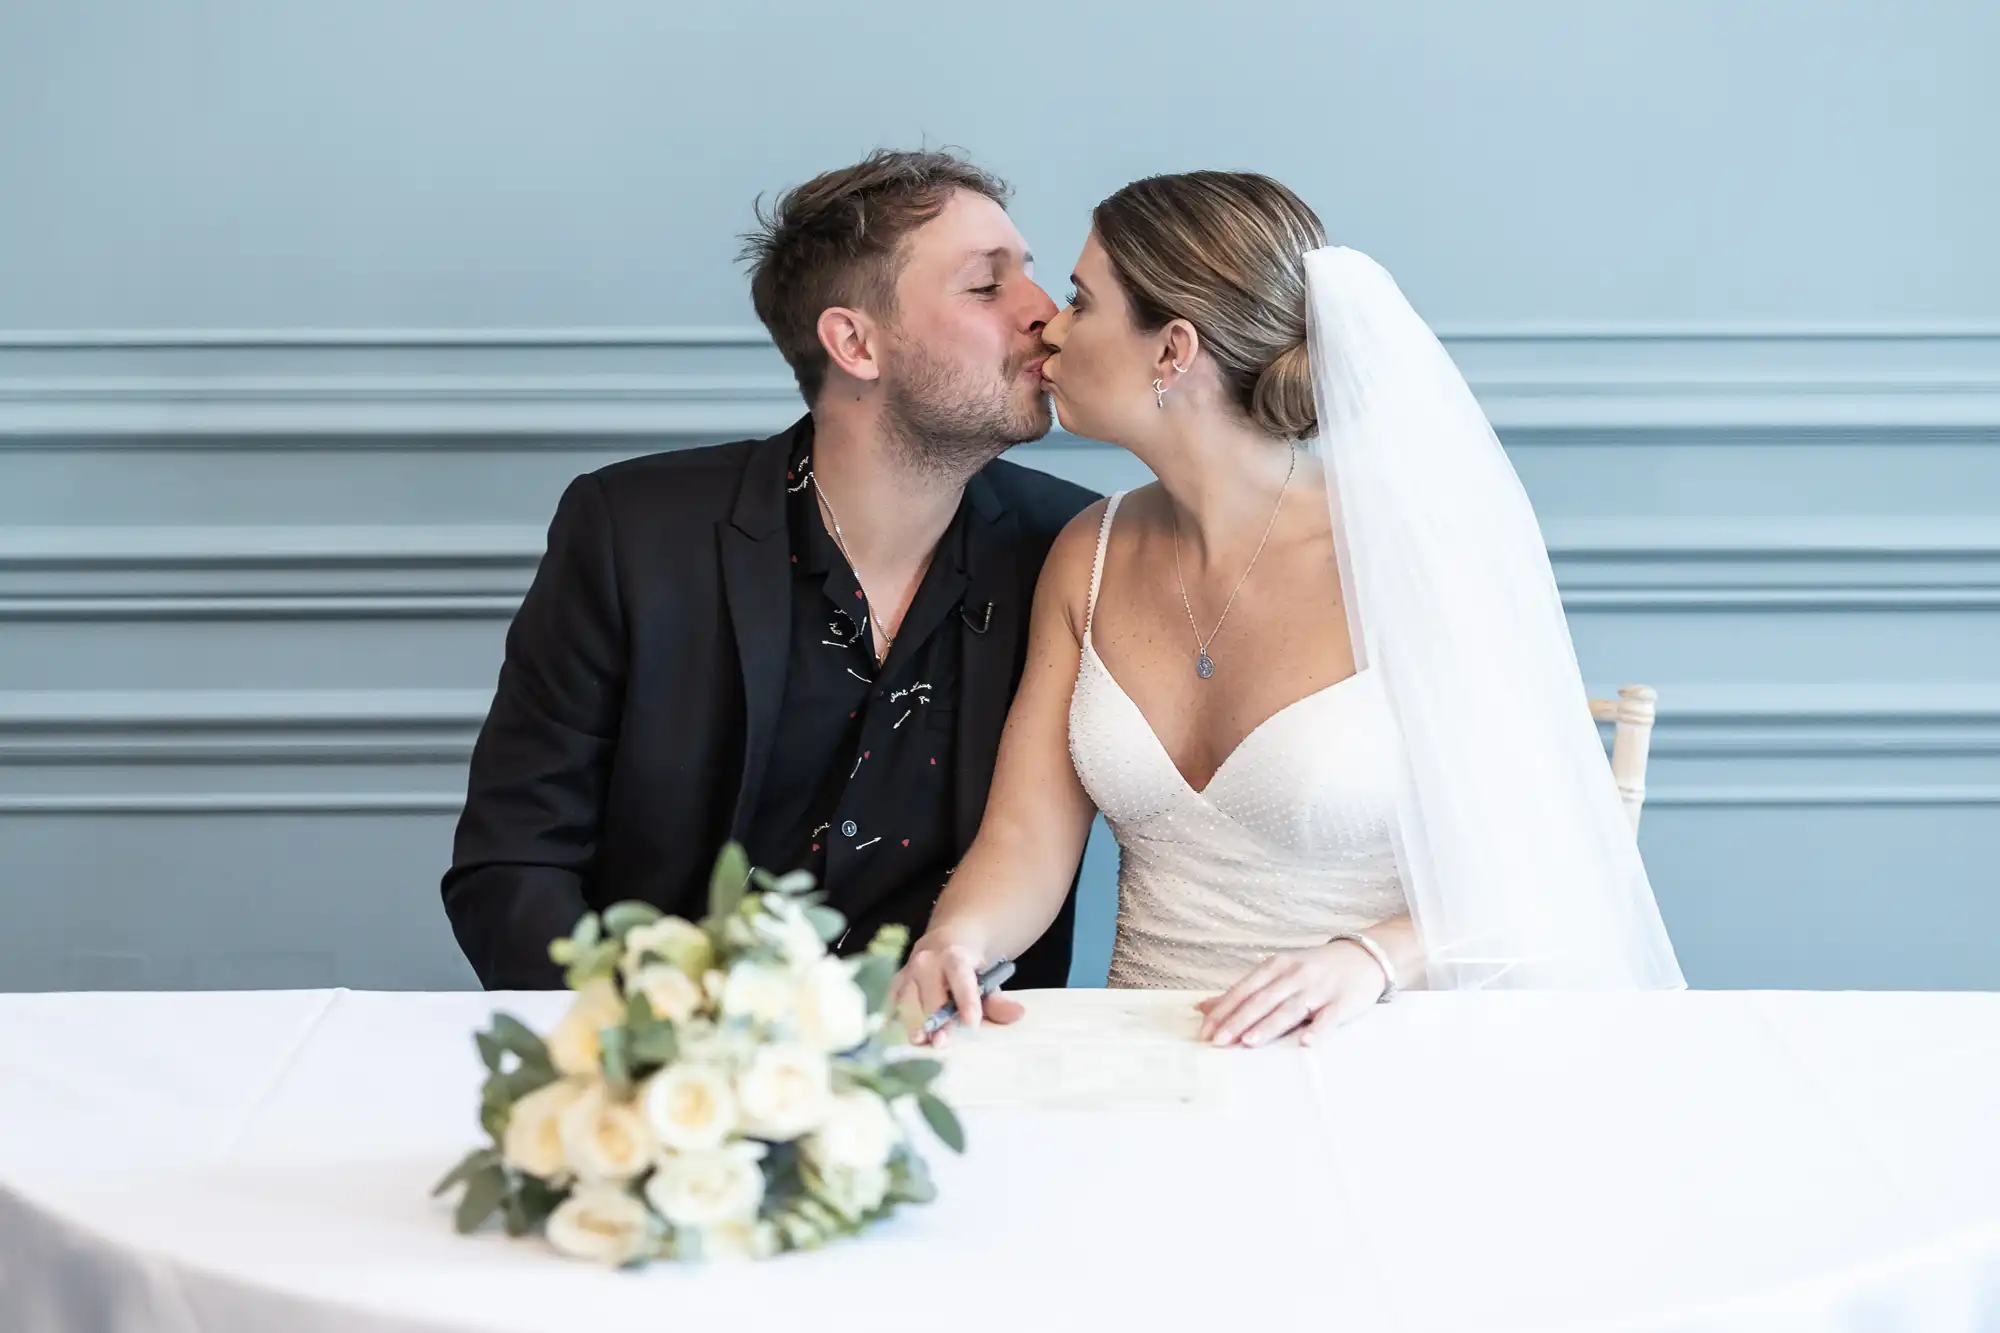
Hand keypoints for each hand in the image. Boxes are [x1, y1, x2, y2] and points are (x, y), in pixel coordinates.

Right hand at [890, 934, 1023, 1047]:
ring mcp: (908, 971)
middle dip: (936, 1018)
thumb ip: (998, 1000)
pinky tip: (902, 1036)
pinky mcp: (896, 983)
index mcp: (954, 956)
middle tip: (942, 1042)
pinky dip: (897, 1019)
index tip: (971, 1023)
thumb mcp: (986, 978)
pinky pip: (893, 1001)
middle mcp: (927, 961)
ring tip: (920, 1041)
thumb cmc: (967, 969)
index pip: (961, 978)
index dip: (966, 1000)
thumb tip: (1017, 1014)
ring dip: (913, 1021)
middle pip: (930, 992)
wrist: (943, 943)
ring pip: (907, 998)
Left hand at [1195, 941, 1388, 1046]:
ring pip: (1290, 1009)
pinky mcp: (1342, 1002)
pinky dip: (1318, 1030)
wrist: (1364, 956)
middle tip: (1218, 1041)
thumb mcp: (1277, 972)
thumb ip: (1244, 991)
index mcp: (1276, 967)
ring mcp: (1319, 988)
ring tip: (1249, 1041)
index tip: (1205, 1031)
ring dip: (1269, 1025)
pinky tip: (1306, 1042)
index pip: (1244, 990)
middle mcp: (1295, 975)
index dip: (1223, 1010)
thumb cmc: (1314, 969)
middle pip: (1262, 1000)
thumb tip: (1202, 1007)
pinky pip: (1329, 1018)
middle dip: (1238, 1021)